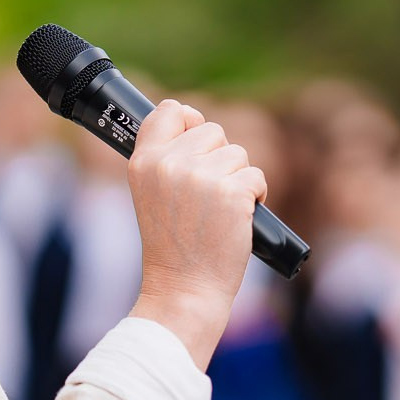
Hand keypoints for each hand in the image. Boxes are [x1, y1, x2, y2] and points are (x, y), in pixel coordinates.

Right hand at [125, 99, 266, 367]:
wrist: (184, 289)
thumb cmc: (172, 246)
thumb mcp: (151, 195)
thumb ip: (166, 157)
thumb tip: (194, 117)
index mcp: (143, 161)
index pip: (170, 110)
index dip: (189, 121)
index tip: (196, 144)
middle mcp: (169, 164)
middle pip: (212, 130)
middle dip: (218, 159)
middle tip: (206, 198)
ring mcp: (201, 177)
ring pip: (238, 154)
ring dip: (238, 179)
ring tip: (219, 212)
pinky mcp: (232, 192)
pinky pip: (256, 176)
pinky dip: (255, 196)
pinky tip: (238, 219)